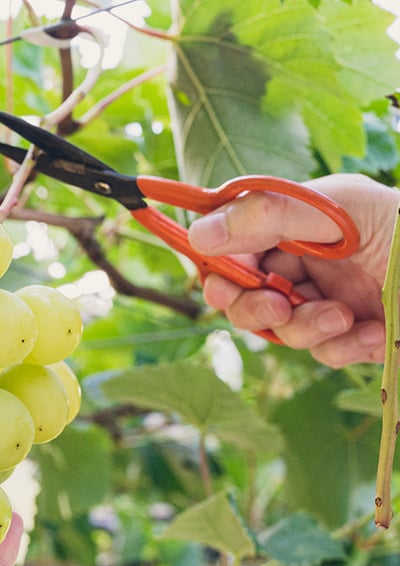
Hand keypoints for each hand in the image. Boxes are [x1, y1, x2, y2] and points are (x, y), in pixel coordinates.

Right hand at [187, 173, 399, 366]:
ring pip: (280, 330)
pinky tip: (370, 336)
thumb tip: (197, 233)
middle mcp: (304, 262)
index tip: (225, 283)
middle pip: (243, 295)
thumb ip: (267, 216)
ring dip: (306, 329)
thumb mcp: (340, 212)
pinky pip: (321, 352)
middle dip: (255, 307)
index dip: (218, 268)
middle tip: (276, 307)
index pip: (232, 246)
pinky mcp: (350, 334)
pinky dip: (341, 348)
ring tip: (344, 318)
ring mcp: (325, 299)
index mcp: (295, 223)